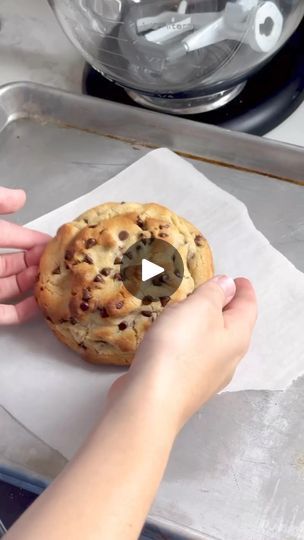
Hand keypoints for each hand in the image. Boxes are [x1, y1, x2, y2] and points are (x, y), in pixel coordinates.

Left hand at [0, 187, 49, 324]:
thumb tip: (22, 196)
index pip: (11, 236)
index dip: (34, 238)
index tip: (59, 242)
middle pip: (16, 262)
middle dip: (41, 262)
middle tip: (67, 263)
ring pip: (14, 287)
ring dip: (37, 284)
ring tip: (61, 282)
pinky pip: (6, 314)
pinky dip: (24, 312)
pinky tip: (43, 306)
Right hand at [112, 276, 256, 431]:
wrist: (149, 401)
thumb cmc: (178, 348)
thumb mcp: (199, 308)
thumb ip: (214, 293)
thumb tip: (228, 285)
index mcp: (237, 337)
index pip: (248, 306)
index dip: (243, 289)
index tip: (237, 279)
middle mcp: (228, 359)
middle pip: (232, 325)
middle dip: (222, 305)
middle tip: (208, 289)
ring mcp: (207, 376)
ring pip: (210, 341)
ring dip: (201, 323)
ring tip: (185, 310)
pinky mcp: (185, 386)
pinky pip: (191, 354)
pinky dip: (186, 340)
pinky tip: (169, 337)